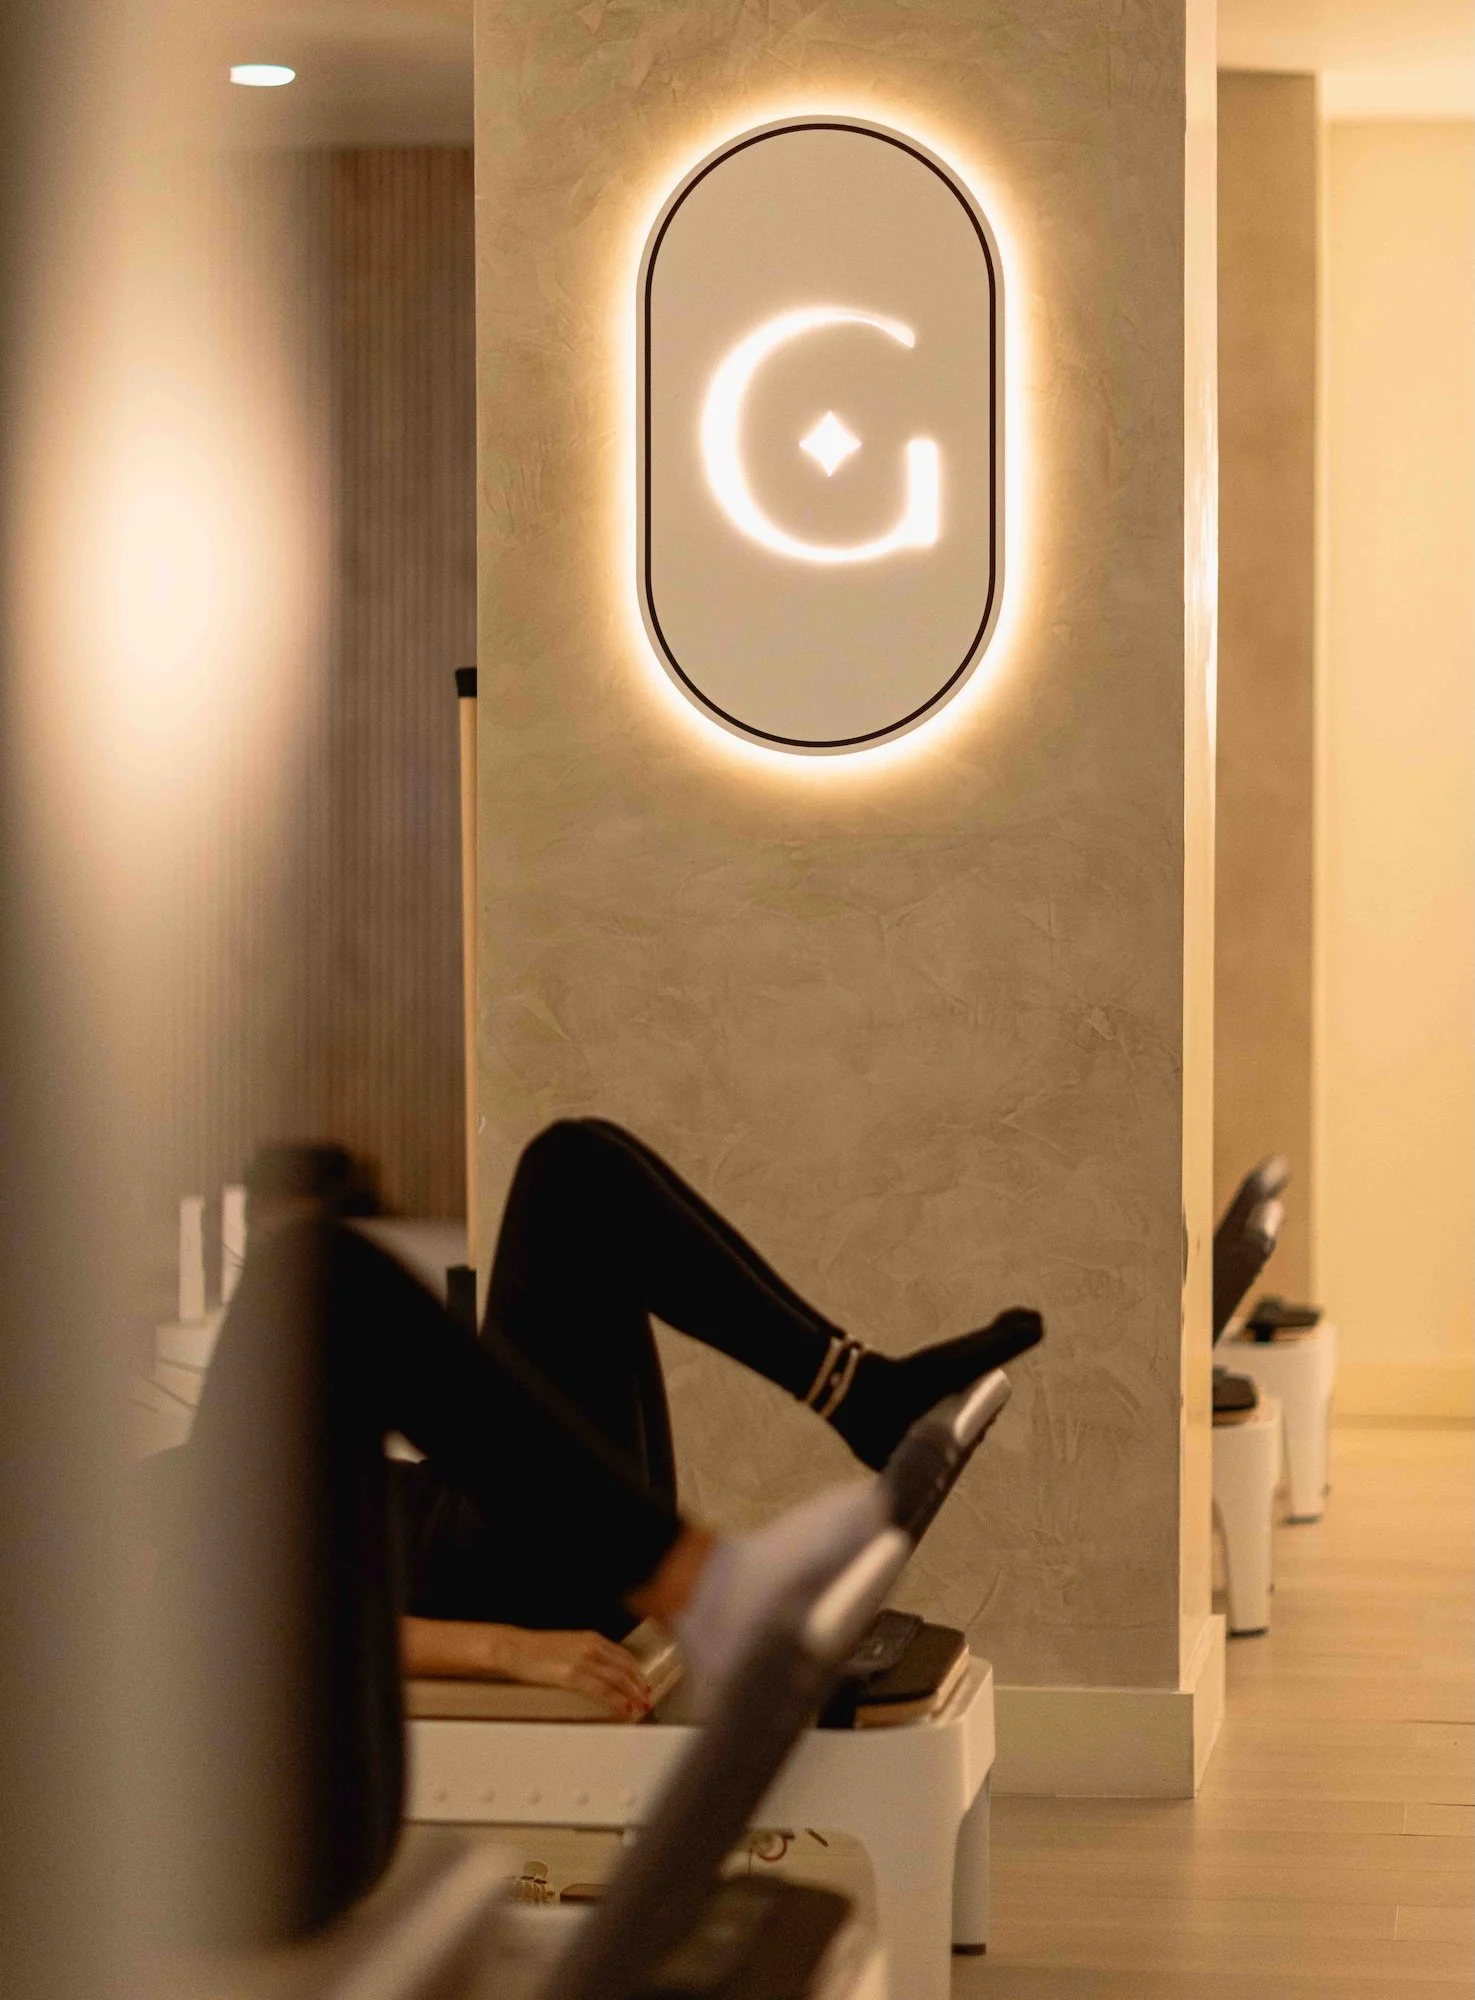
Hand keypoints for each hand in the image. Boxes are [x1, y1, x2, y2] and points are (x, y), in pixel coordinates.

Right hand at [400, 1615, 651, 1718]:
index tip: (643, 1682)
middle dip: (638, 1684)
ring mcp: (583, 1660)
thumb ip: (585, 1655)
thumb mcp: (567, 1646)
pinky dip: (616, 1700)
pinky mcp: (573, 1675)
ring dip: (632, 1694)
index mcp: (591, 1638)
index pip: (623, 1655)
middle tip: (647, 1697)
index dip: (636, 1671)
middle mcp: (591, 1646)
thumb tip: (599, 1671)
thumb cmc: (536, 1650)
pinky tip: (623, 1708)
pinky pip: (602, 1690)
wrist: (514, 1649)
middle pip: (625, 1667)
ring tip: (639, 1706)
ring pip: (617, 1679)